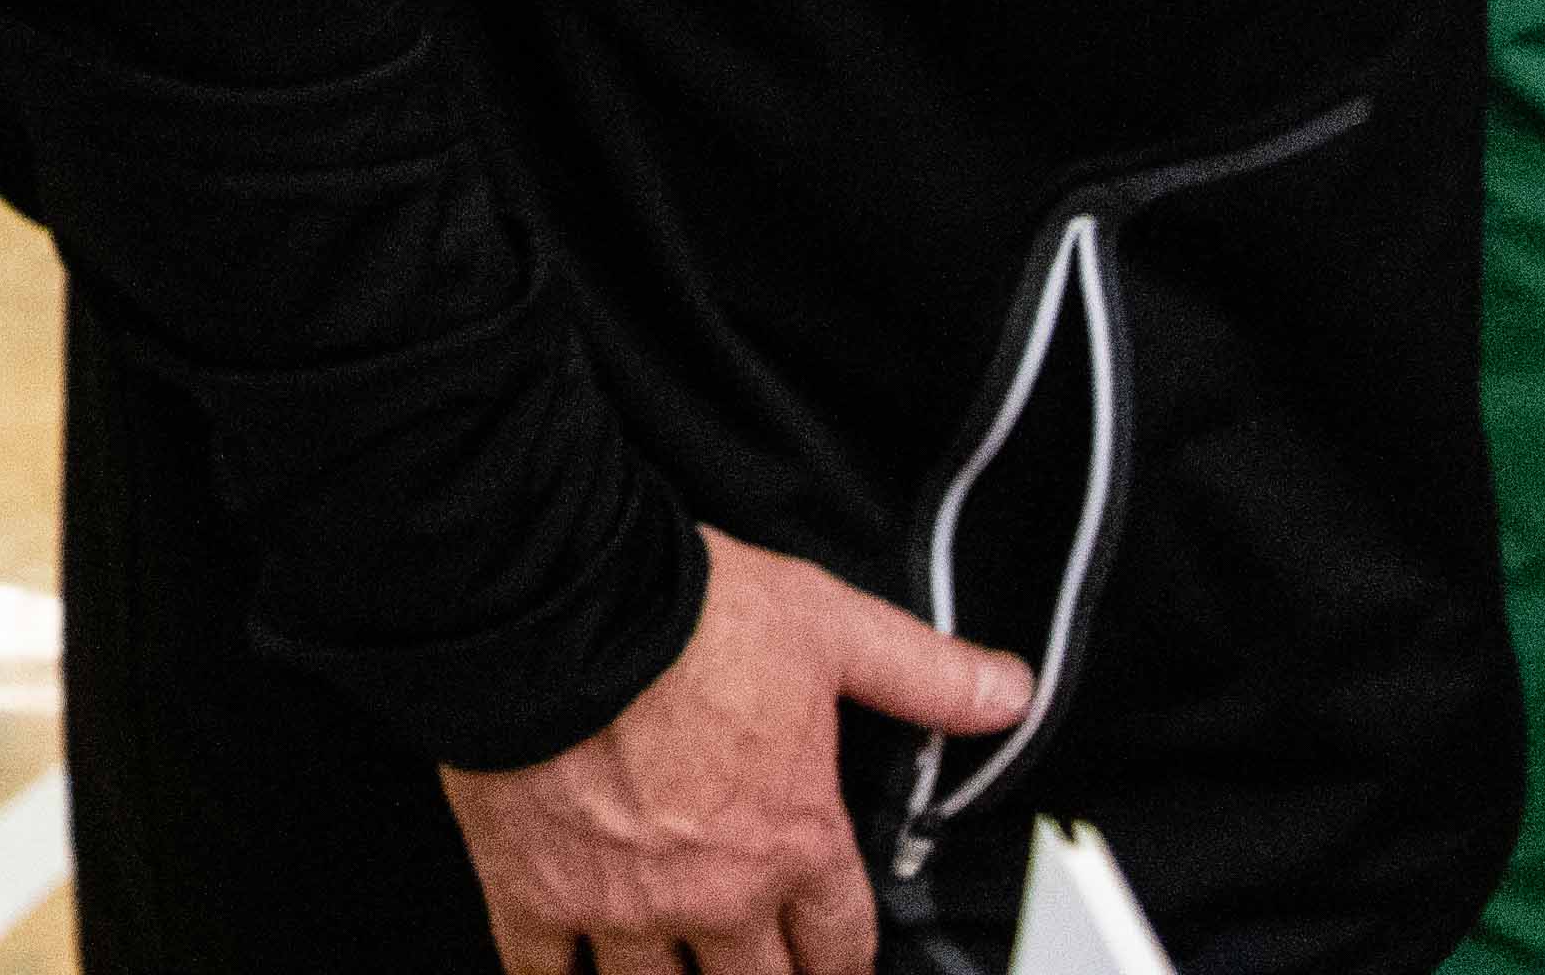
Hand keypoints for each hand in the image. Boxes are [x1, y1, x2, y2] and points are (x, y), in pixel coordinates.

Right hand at [436, 531, 1031, 974]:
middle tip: (756, 969)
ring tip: (674, 974)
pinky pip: (545, 974)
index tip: (833, 965)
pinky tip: (567, 974)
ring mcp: (622, 907)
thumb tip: (1010, 691)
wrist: (550, 607)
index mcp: (793, 842)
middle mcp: (716, 894)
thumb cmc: (682, 615)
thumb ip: (921, 673)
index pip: (841, 947)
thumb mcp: (826, 626)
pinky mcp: (534, 894)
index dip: (843, 965)